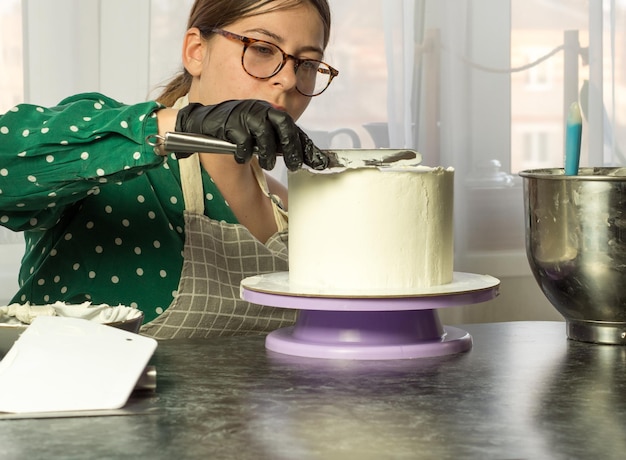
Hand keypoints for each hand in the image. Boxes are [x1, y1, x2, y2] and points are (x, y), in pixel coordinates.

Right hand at [175, 100, 328, 170]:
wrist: (208, 123)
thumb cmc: (240, 130)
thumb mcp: (263, 133)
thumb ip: (281, 141)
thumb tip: (306, 157)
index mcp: (271, 110)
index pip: (293, 127)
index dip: (306, 145)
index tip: (318, 162)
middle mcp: (260, 109)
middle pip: (284, 126)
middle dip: (291, 148)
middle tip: (294, 166)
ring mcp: (244, 115)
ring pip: (264, 135)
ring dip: (268, 154)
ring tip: (268, 164)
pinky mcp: (229, 123)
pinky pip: (242, 142)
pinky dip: (244, 153)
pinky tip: (241, 156)